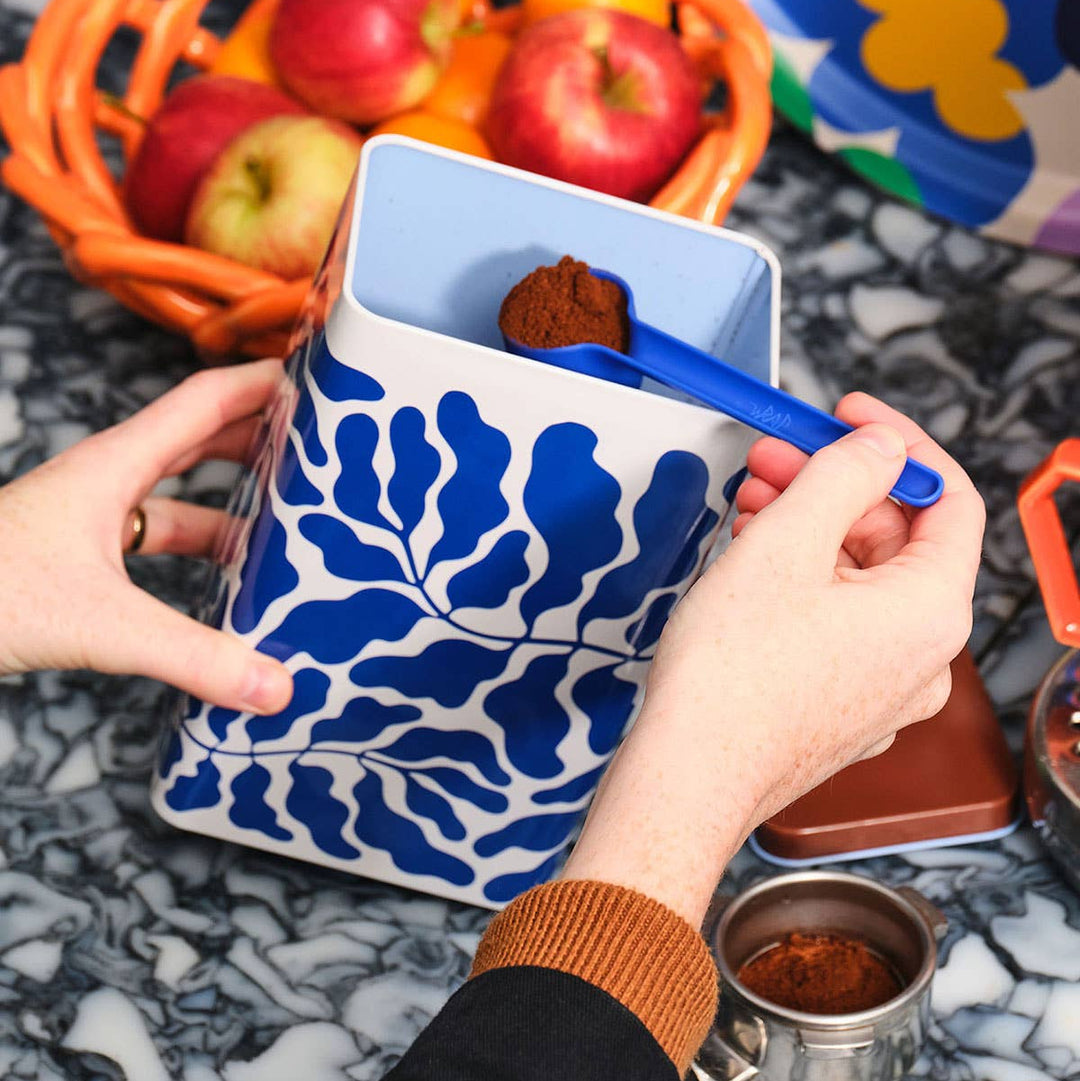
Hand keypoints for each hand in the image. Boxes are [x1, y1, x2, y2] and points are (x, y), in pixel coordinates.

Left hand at [0, 359, 292, 714]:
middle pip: (201, 440)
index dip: (262, 383)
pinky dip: (200, 550)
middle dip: (263, 438)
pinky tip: (231, 577)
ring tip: (293, 517)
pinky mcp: (84, 558)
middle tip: (322, 447)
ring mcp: (94, 519)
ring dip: (236, 500)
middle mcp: (107, 481)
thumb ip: (194, 656)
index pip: (204, 401)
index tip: (318, 378)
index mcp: (114, 466)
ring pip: (181, 494)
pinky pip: (158, 539)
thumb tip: (274, 685)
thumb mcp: (102, 624)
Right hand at [562, 393, 984, 924]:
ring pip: (859, 582)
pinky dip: (801, 583)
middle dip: (832, 488)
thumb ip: (843, 475)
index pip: (948, 500)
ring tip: (750, 506)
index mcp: (929, 612)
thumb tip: (880, 446)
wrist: (688, 776)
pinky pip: (837, 624)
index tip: (849, 416)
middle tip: (773, 458)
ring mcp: (883, 689)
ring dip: (809, 531)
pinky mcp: (841, 707)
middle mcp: (922, 657)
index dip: (899, 445)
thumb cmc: (732, 676)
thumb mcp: (786, 543)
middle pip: (895, 540)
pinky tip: (752, 563)